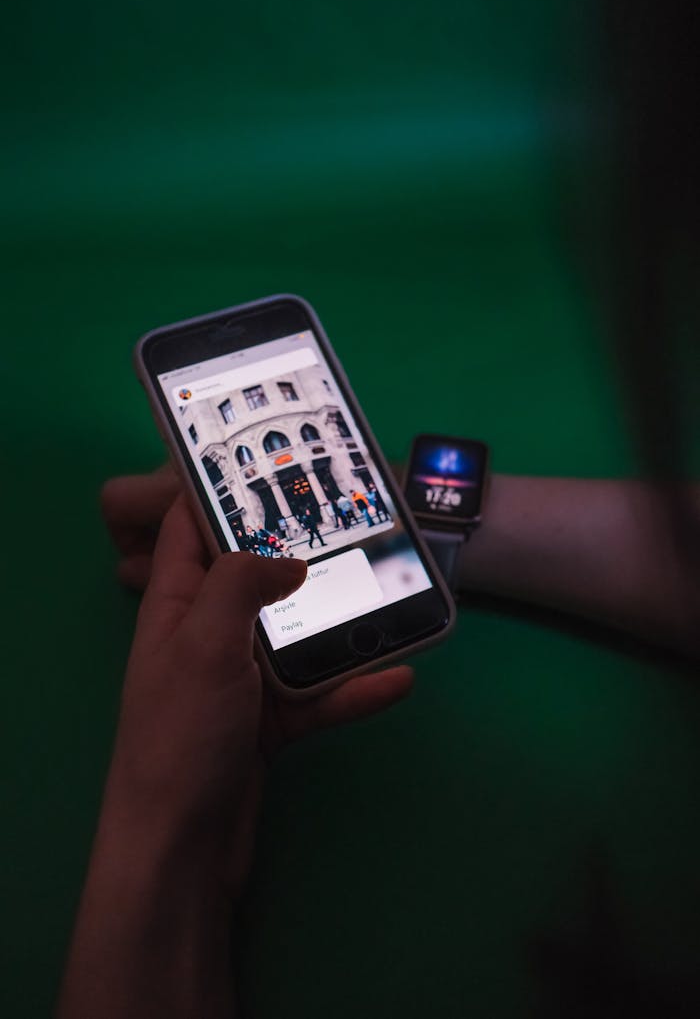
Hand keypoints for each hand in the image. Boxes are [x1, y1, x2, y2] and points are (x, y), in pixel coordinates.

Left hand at [103, 483, 413, 895]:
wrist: (183, 846)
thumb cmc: (183, 732)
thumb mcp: (203, 641)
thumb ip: (240, 582)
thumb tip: (287, 558)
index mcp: (177, 606)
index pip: (188, 530)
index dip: (218, 494)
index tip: (269, 465)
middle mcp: (207, 635)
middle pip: (254, 578)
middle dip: (299, 553)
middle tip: (352, 521)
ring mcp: (241, 682)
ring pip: (296, 636)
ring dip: (340, 622)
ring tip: (390, 593)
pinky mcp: (271, 724)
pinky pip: (319, 695)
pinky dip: (354, 689)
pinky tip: (398, 678)